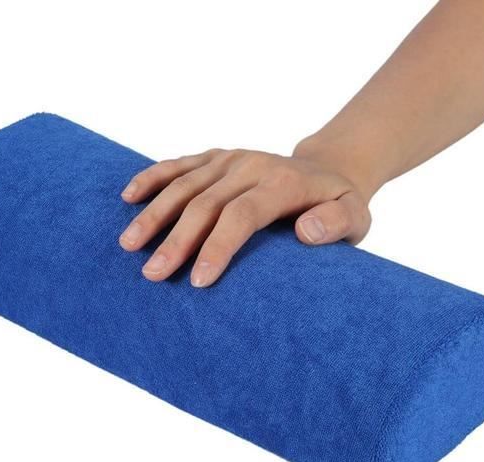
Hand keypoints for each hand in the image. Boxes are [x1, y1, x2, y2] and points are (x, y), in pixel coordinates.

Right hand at [118, 147, 370, 286]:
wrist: (328, 169)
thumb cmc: (338, 204)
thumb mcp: (355, 218)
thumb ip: (336, 224)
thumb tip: (304, 232)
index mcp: (283, 183)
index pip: (242, 214)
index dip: (218, 246)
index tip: (198, 281)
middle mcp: (252, 165)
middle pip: (206, 202)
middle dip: (177, 240)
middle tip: (153, 274)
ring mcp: (231, 158)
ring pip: (185, 184)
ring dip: (154, 214)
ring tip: (128, 245)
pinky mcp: (216, 157)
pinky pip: (179, 164)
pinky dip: (152, 177)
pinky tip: (128, 196)